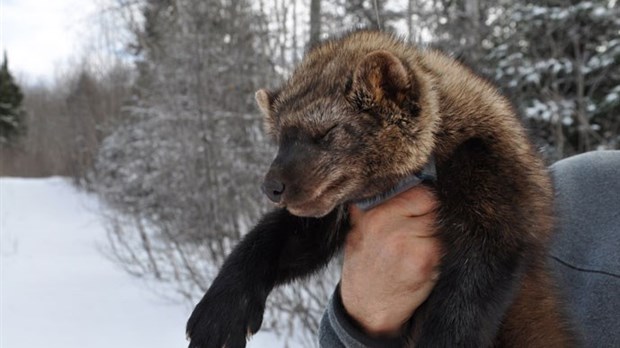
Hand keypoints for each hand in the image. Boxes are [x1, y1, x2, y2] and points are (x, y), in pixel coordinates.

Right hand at [340, 186, 441, 336]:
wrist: (367, 310)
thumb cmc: (364, 267)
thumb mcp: (358, 232)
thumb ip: (373, 206)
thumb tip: (395, 179)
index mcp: (373, 216)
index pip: (416, 189)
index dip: (421, 197)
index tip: (419, 206)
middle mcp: (391, 228)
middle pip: (432, 202)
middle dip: (431, 212)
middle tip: (421, 226)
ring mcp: (411, 245)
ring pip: (440, 222)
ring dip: (438, 230)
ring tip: (422, 243)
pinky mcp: (426, 262)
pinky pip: (445, 243)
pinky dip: (442, 248)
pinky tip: (428, 258)